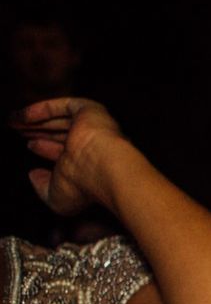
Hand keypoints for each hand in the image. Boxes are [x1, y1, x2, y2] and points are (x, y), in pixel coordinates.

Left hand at [11, 98, 136, 215]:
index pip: (67, 152)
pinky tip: (22, 116)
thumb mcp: (56, 198)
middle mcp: (94, 144)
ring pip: (62, 119)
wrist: (103, 168)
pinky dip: (42, 109)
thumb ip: (42, 187)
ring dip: (37, 120)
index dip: (46, 148)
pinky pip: (63, 105)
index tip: (29, 145)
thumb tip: (33, 175)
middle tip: (18, 131)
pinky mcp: (90, 111)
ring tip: (13, 121)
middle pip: (62, 134)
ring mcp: (93, 127)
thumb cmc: (84, 187)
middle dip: (39, 132)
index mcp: (91, 164)